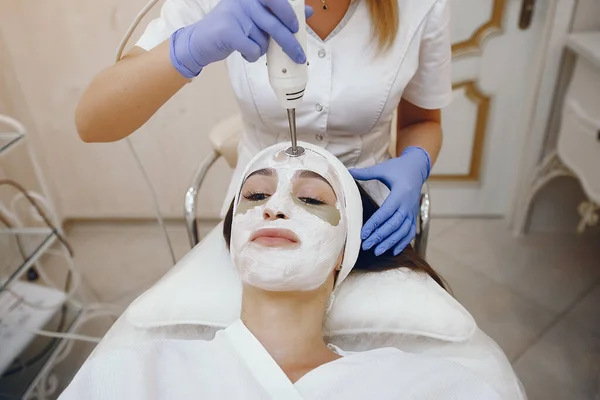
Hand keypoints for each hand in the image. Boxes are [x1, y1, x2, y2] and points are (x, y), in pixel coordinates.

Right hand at [170, 0, 312, 77]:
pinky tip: (244, 53)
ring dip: (260, 49)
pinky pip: (252, 49)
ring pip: (263, 40)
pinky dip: (251, 56)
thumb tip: (308, 12)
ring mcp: (236, 14)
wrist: (200, 41)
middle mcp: (244, 1)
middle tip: (298, 56)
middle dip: (289, 43)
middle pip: (275, 25)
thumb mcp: (256, 18)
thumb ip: (278, 14)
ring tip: (249, 46)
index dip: (289, 14)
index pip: (277, 1)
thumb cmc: (232, 29)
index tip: (296, 27)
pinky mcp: (229, 31)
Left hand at [349, 147, 430, 255]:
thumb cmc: (398, 169)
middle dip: (380, 236)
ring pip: (402, 231)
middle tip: (366, 246)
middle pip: (393, 224)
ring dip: (390, 242)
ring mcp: (412, 212)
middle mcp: (407, 204)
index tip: (363, 234)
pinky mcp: (414, 216)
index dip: (374, 224)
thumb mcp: (383, 169)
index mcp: (400, 193)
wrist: (416, 169)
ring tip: (377, 251)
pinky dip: (403, 242)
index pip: (385, 212)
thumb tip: (349, 171)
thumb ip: (366, 173)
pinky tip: (393, 251)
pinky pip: (410, 232)